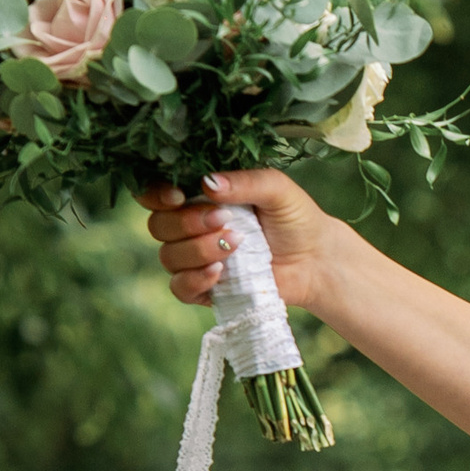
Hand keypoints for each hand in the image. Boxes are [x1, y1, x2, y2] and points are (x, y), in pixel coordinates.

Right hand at [139, 166, 348, 317]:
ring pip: (168, 257)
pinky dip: (195, 281)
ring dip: (198, 250)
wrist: (316, 259)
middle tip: (224, 220)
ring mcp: (195, 259)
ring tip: (236, 245)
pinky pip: (180, 289)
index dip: (155, 194)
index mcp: (196, 196)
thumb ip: (244, 181)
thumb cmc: (294, 217)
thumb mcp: (276, 189)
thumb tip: (206, 183)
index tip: (179, 195)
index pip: (153, 193)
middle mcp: (188, 226)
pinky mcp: (206, 289)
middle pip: (158, 226)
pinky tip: (219, 273)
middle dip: (187, 223)